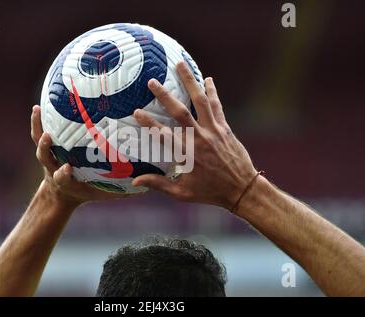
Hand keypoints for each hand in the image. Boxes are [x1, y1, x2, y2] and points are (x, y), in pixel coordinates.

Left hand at [31, 105, 130, 205]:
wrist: (62, 193)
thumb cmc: (86, 191)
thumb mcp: (101, 194)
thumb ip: (119, 191)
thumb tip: (143, 185)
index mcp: (66, 181)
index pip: (62, 178)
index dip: (62, 174)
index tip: (67, 169)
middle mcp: (54, 168)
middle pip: (45, 158)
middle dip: (45, 148)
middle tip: (48, 137)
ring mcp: (49, 158)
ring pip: (39, 143)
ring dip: (38, 128)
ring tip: (37, 110)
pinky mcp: (47, 148)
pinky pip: (38, 134)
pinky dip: (37, 121)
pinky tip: (37, 107)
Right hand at [132, 62, 257, 209]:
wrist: (242, 189)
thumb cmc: (210, 192)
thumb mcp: (182, 193)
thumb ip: (158, 184)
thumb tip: (135, 182)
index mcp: (186, 154)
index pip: (162, 134)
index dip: (148, 122)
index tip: (136, 111)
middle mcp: (199, 138)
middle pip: (180, 112)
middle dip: (165, 95)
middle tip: (152, 81)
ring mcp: (213, 131)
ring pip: (200, 101)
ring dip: (190, 82)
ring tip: (180, 65)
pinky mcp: (225, 128)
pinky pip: (217, 106)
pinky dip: (212, 92)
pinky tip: (208, 80)